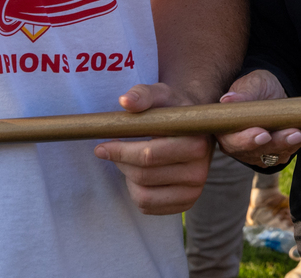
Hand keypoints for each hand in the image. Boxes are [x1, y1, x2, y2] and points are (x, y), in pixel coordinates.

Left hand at [94, 82, 216, 214]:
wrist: (193, 126)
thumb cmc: (172, 108)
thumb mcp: (159, 94)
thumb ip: (142, 95)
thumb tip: (125, 101)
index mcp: (196, 142)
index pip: (149, 155)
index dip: (120, 151)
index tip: (101, 146)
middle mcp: (200, 171)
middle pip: (143, 175)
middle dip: (120, 162)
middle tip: (110, 149)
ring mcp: (194, 191)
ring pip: (143, 195)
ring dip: (127, 177)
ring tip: (128, 160)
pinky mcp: (186, 204)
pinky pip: (148, 206)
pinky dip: (136, 191)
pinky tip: (139, 174)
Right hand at [213, 69, 300, 168]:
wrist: (272, 90)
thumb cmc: (256, 86)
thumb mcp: (249, 85)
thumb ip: (241, 94)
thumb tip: (227, 100)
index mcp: (226, 130)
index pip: (233, 141)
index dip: (248, 141)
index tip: (264, 134)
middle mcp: (239, 145)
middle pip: (257, 151)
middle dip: (278, 143)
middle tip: (294, 133)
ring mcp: (258, 151)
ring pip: (275, 154)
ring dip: (292, 144)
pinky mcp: (275, 152)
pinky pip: (289, 151)